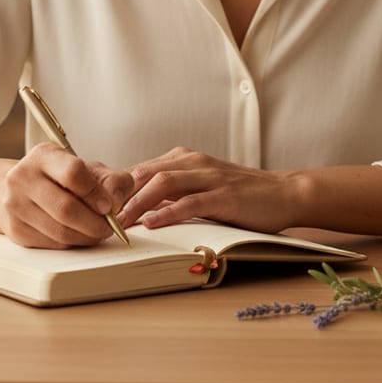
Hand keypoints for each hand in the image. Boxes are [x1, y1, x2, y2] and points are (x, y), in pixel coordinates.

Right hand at [0, 143, 133, 248]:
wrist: (14, 189)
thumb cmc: (56, 177)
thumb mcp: (83, 167)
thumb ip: (109, 178)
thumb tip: (118, 198)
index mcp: (43, 156)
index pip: (72, 173)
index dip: (95, 193)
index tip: (109, 206)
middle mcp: (23, 178)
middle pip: (66, 208)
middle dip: (95, 223)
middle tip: (108, 226)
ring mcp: (15, 205)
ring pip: (60, 232)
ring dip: (87, 237)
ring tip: (97, 232)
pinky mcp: (16, 230)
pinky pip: (53, 244)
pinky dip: (72, 243)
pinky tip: (79, 235)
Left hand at [116, 147, 298, 233]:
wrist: (283, 192)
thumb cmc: (239, 193)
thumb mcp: (200, 186)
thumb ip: (173, 191)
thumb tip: (138, 204)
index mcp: (184, 159)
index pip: (141, 170)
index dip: (118, 187)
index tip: (98, 205)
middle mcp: (193, 162)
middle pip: (146, 174)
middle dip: (121, 196)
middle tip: (101, 216)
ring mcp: (209, 177)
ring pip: (163, 184)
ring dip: (138, 203)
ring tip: (121, 222)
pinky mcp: (224, 196)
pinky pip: (190, 202)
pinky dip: (168, 212)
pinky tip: (153, 223)